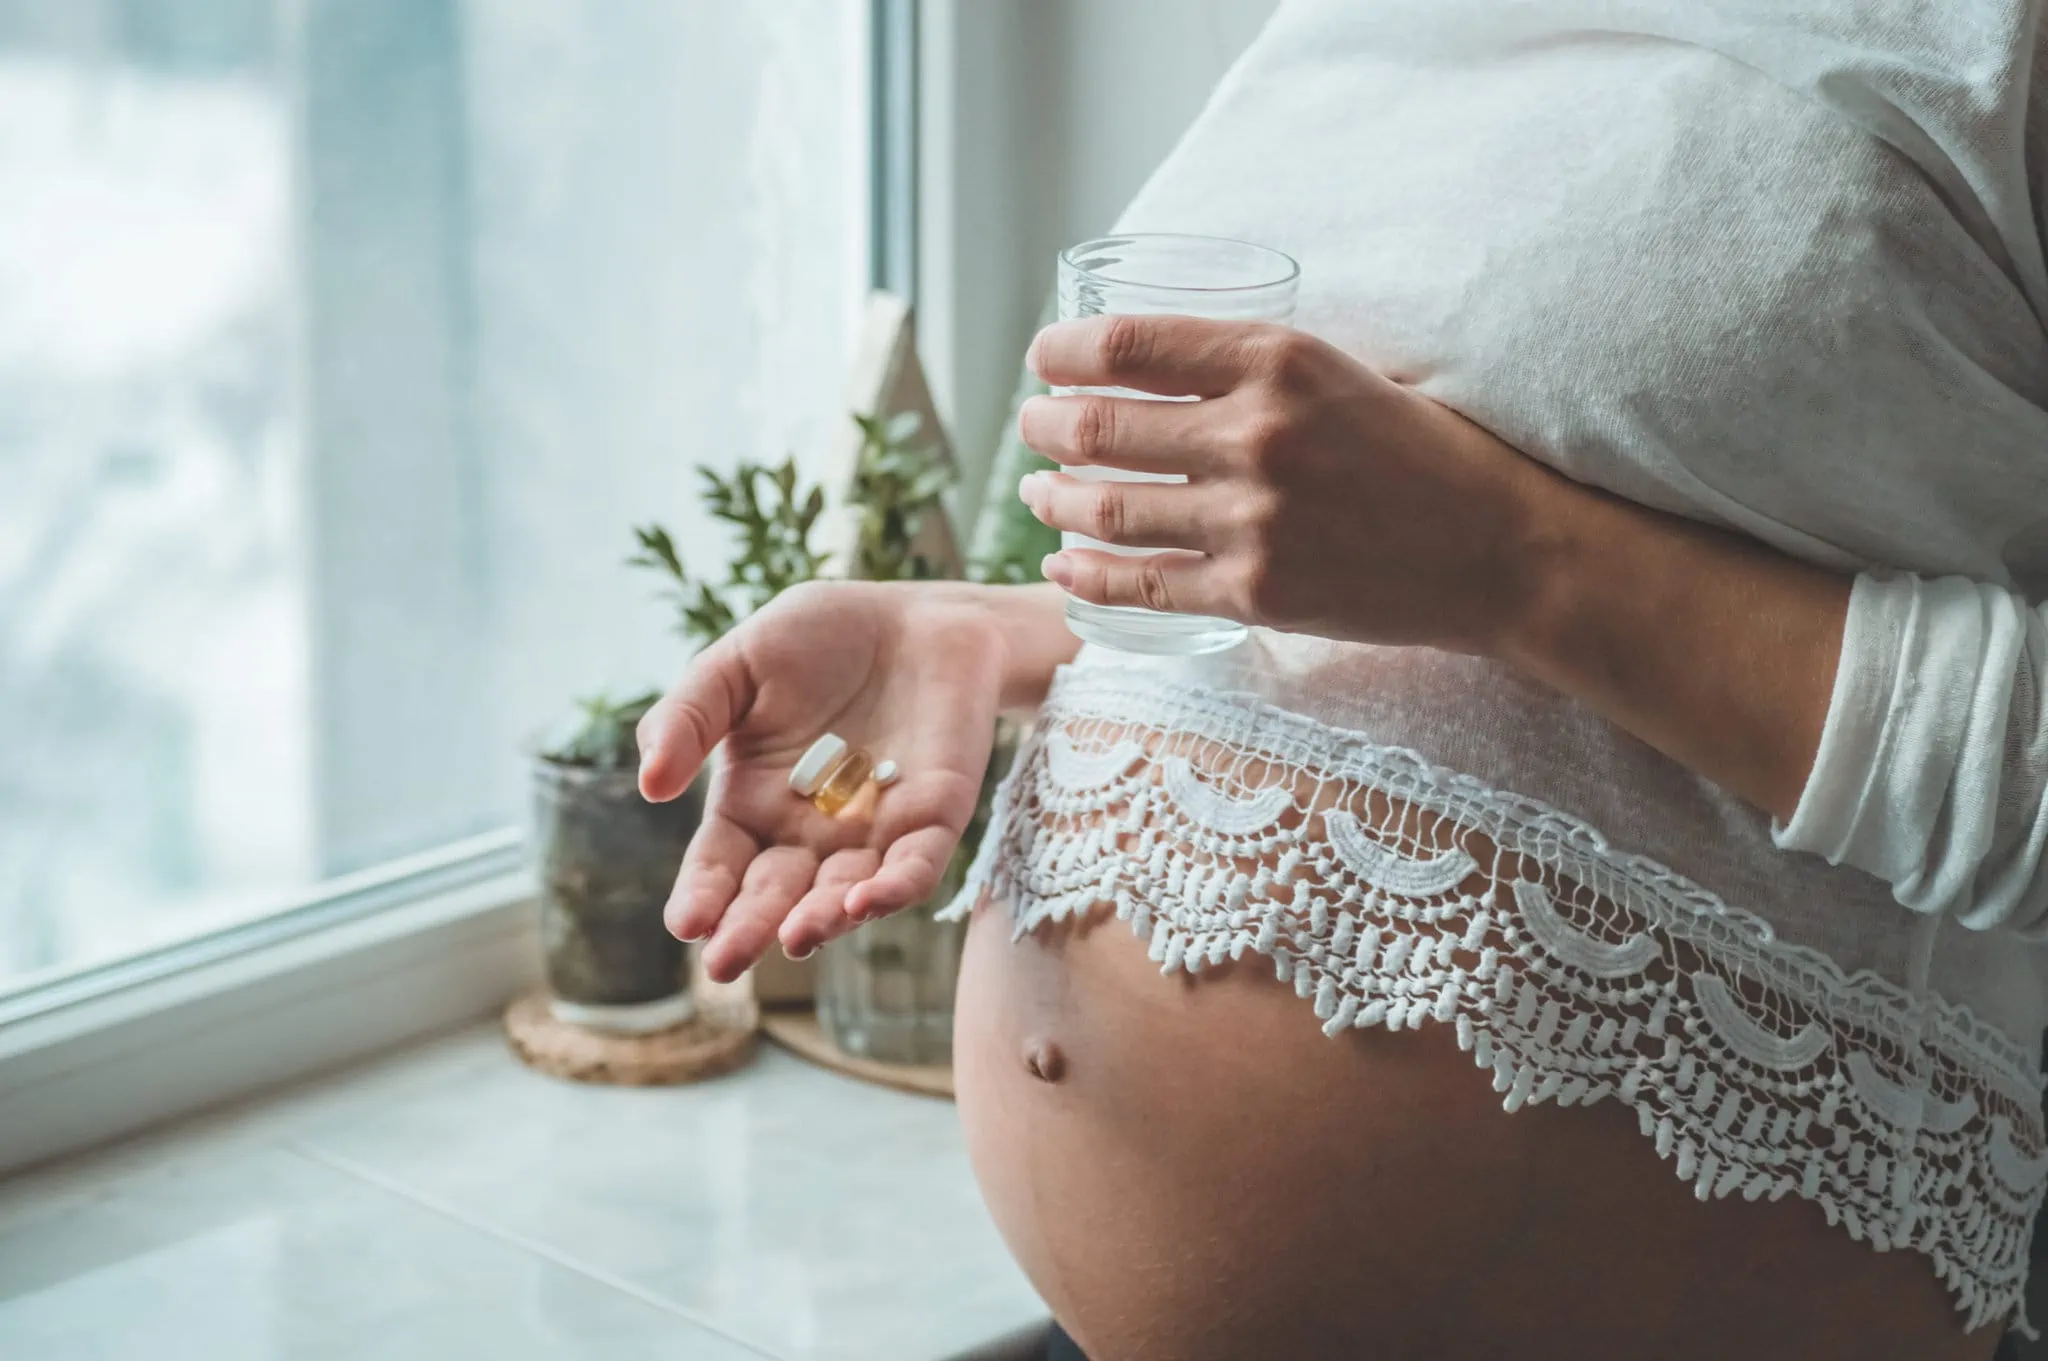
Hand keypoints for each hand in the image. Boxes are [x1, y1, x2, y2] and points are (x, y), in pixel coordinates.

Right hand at [636, 581, 1003, 982]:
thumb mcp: (735, 665)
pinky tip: (864, 902)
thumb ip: (687, 717)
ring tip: (796, 937)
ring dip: (820, 921)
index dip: (702, 897)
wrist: (915, 615)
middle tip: (725, 963)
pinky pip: (914, 868)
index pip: (720, 866)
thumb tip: (649, 786)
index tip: (685, 924)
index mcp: (752, 805)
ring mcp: (872, 834)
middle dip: (750, 930)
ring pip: (843, 896)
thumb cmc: (817, 638)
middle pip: (774, 895)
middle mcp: (808, 834)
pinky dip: (893, 888)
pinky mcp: (933, 820)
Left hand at [1015, 315, 1561, 652]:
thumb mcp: (1342, 372)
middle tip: (1030, 425)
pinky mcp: (1255, 593)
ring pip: (1106, 508)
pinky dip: (1084, 576)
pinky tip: (1060, 565)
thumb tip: (1149, 367)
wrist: (1503, 551)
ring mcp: (1251, 521)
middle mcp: (1256, 435)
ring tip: (1035, 490)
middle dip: (1044, 424)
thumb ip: (1251, 369)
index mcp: (1278, 360)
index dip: (1064, 352)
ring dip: (1052, 498)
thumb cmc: (1428, 453)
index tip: (1043, 360)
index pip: (1128, 346)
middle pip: (1099, 427)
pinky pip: (1139, 584)